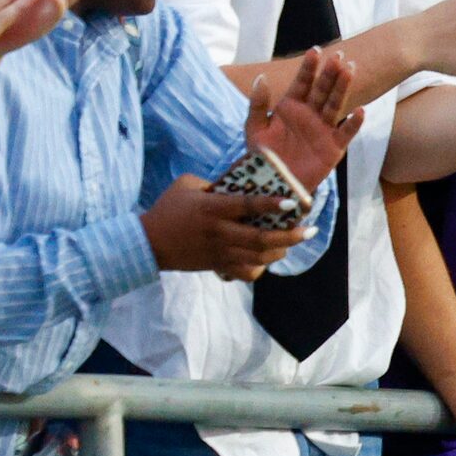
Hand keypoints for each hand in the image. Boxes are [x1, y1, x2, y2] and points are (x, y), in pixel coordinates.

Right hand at [139, 175, 309, 279]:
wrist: (147, 243)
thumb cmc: (169, 208)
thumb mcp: (188, 185)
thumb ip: (215, 183)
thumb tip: (241, 182)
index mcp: (213, 208)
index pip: (248, 207)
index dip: (272, 205)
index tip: (293, 203)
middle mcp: (220, 232)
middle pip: (260, 239)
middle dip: (289, 236)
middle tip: (309, 230)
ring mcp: (219, 252)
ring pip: (257, 258)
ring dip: (280, 251)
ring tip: (294, 241)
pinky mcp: (216, 266)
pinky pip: (243, 272)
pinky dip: (259, 268)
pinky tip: (267, 259)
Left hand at [245, 46, 362, 193]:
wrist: (272, 185)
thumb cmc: (262, 158)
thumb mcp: (254, 130)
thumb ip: (257, 105)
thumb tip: (261, 77)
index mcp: (290, 107)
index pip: (302, 83)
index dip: (308, 68)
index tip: (314, 51)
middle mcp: (309, 114)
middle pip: (322, 90)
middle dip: (329, 73)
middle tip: (337, 56)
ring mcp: (323, 129)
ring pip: (335, 104)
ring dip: (342, 88)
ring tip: (350, 70)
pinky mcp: (333, 147)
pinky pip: (346, 132)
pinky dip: (354, 123)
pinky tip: (360, 111)